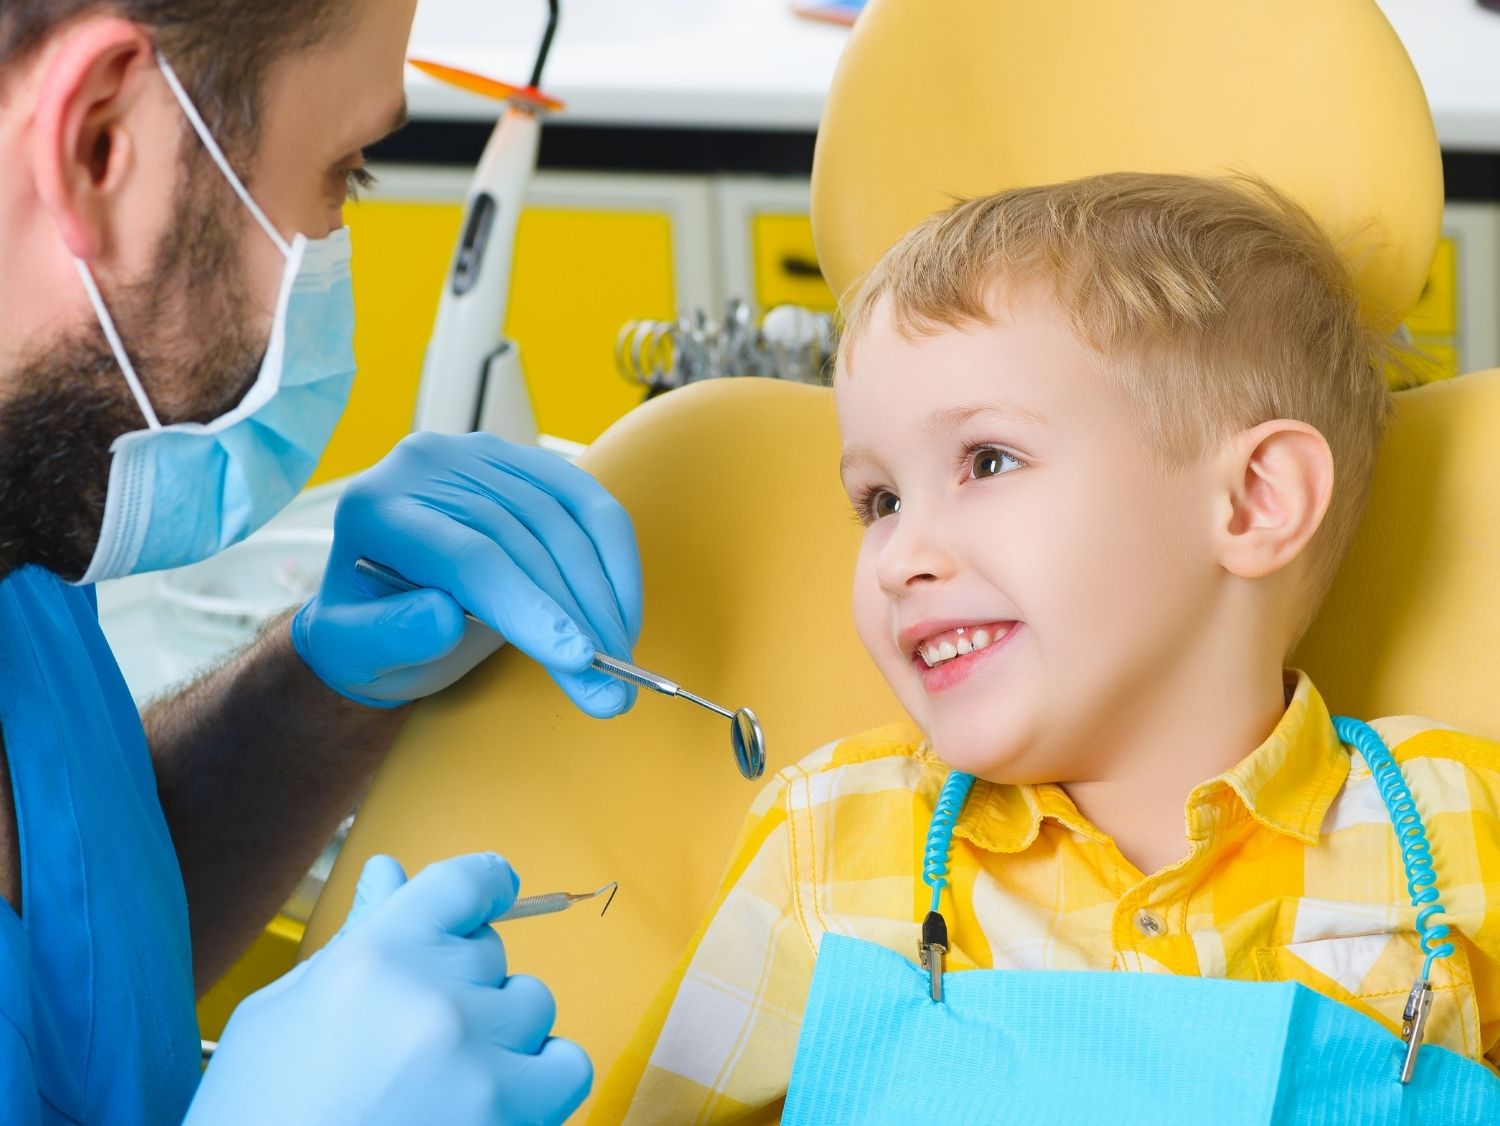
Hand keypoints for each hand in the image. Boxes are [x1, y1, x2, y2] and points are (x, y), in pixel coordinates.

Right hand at [185, 853, 591, 1125]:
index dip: (486, 883)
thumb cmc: (256, 1115)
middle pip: (491, 951)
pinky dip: (544, 1078)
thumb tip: (390, 872)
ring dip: (501, 1029)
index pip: (462, 884)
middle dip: (462, 982)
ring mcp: (477, 1059)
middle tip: (412, 1036)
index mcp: (374, 955)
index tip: (496, 887)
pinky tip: (497, 1096)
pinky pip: (567, 1067)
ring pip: (532, 1003)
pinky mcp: (505, 1116)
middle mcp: (435, 995)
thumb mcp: (279, 1016)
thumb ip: (351, 941)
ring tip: (446, 1073)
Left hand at [291, 432, 641, 714]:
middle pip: (524, 541)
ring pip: (565, 525)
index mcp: (377, 509)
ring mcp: (482, 456)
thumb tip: (442, 619)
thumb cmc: (367, 636)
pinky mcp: (528, 464)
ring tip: (619, 661)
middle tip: (610, 689)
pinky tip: (624, 613)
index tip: (577, 659)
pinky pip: (590, 505)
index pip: (468, 553)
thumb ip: (390, 636)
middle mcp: (429, 467)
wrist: (382, 603)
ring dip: (604, 599)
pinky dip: (617, 561)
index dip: (528, 605)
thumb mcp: (354, 653)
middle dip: (577, 618)